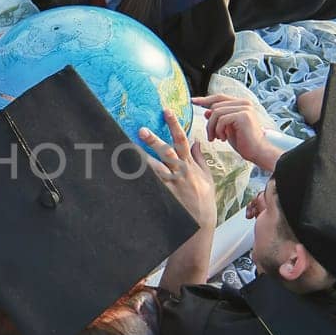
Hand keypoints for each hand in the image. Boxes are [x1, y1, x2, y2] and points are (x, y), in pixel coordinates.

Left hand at [139, 108, 217, 230]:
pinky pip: (151, 184)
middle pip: (167, 152)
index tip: (166, 111)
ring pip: (155, 168)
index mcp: (190, 165)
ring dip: (142, 158)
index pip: (183, 140)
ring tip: (129, 150)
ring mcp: (172, 185)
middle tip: (141, 130)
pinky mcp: (165, 196)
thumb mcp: (207, 178)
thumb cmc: (204, 200)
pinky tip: (129, 171)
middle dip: (154, 141)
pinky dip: (141, 178)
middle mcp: (181, 172)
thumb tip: (196, 141)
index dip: (175, 124)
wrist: (200, 223)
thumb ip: (200, 159)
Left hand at [192, 94, 284, 170]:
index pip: (219, 98)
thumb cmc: (244, 142)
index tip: (193, 101)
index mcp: (241, 104)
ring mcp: (244, 108)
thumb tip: (206, 112)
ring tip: (217, 138)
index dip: (205, 99)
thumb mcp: (226, 129)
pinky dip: (219, 130)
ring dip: (213, 128)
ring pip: (216, 113)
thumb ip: (218, 119)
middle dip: (209, 123)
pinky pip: (222, 120)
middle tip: (211, 136)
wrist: (257, 152)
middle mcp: (244, 103)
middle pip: (215, 106)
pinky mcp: (243, 115)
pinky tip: (224, 139)